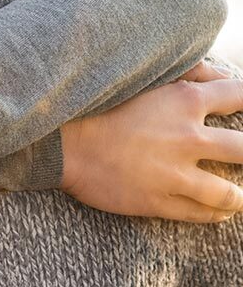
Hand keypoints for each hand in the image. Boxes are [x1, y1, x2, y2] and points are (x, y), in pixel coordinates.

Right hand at [60, 60, 242, 222]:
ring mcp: (175, 173)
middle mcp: (187, 137)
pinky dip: (217, 213)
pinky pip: (204, 214)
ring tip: (238, 194)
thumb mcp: (139, 77)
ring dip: (238, 194)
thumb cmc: (96, 103)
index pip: (238, 96)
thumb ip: (183, 71)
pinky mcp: (161, 201)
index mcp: (182, 100)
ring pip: (230, 193)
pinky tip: (218, 209)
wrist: (61, 141)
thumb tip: (216, 76)